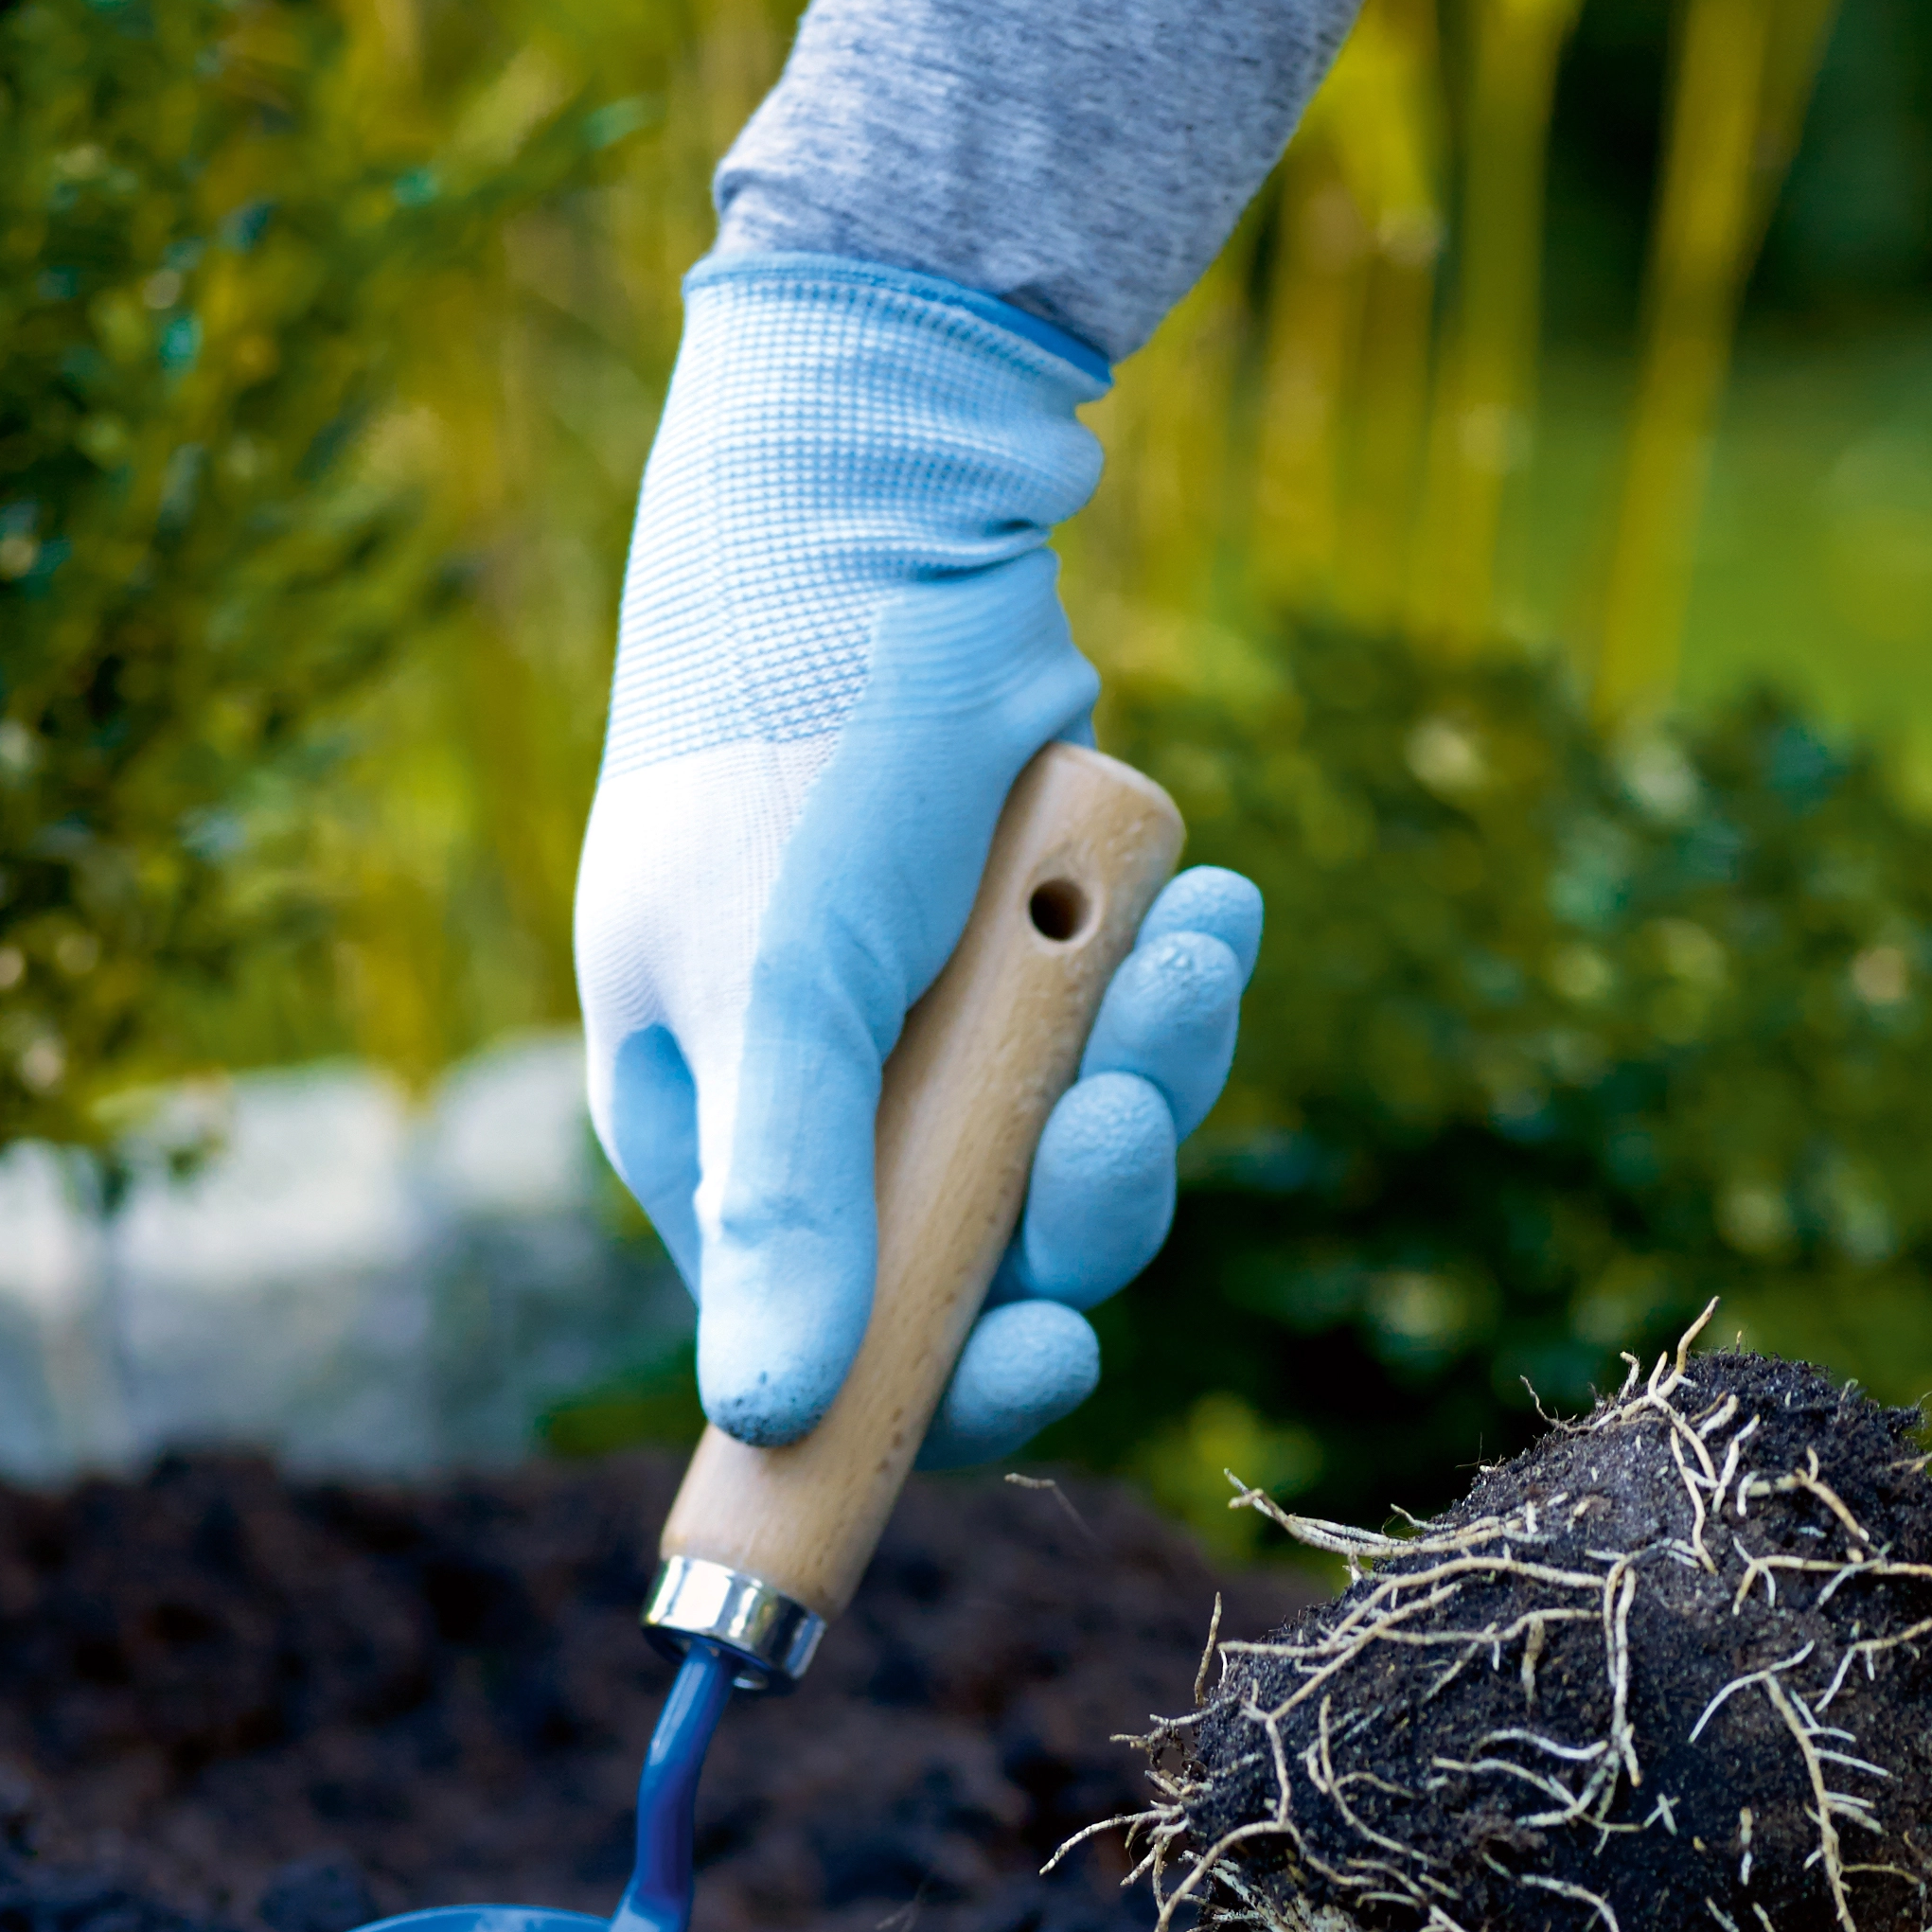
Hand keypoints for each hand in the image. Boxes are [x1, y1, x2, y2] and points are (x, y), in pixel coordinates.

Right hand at [574, 251, 1260, 1462]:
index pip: (834, 1352)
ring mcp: (940, 1040)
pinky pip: (1135, 1048)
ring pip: (1087, 1161)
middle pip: (993, 1275)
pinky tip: (1215, 913)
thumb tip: (768, 1416)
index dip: (944, 1387)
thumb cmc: (796, 748)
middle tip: (1125, 1106)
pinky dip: (1182, 991)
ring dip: (1152, 1077)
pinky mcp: (1040, 967)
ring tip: (1183, 961)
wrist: (888, 515)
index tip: (1053, 1353)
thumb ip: (787, 1205)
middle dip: (1083, 1201)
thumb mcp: (778, 988)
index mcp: (717, 1145)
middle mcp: (829, 1114)